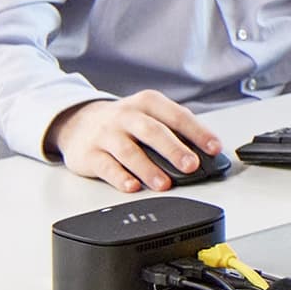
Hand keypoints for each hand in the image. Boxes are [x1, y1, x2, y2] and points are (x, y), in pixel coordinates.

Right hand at [47, 91, 223, 193]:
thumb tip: (202, 154)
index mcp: (147, 103)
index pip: (177, 116)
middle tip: (191, 165)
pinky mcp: (89, 154)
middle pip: (153, 131)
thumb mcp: (147, 116)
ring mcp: (106, 134)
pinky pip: (106, 166)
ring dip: (149, 169)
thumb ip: (173, 130)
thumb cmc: (123, 122)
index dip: (198, 132)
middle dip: (174, 149)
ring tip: (165, 184)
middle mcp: (126, 116)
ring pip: (129, 151)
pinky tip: (132, 186)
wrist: (77, 122)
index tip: (214, 148)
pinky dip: (120, 177)